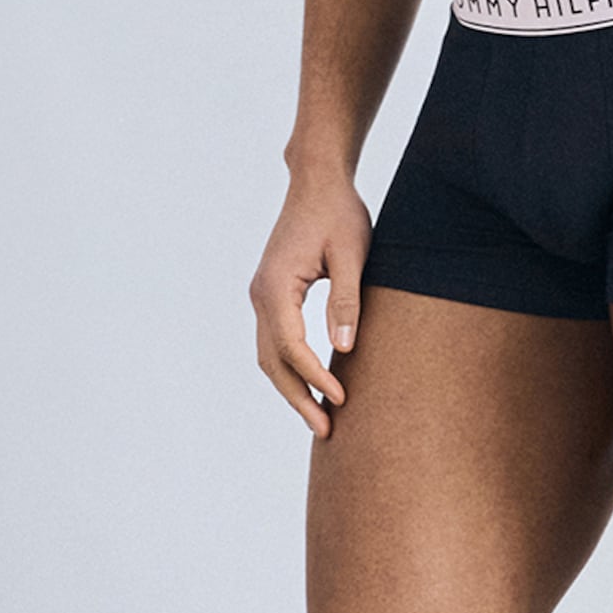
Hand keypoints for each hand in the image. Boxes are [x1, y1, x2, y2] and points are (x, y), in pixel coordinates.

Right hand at [251, 174, 373, 435]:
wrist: (317, 182)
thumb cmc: (339, 213)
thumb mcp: (352, 254)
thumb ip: (347, 300)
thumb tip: (344, 348)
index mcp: (276, 286)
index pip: (292, 347)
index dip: (317, 377)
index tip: (343, 398)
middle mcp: (260, 295)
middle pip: (272, 361)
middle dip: (298, 397)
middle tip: (327, 429)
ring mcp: (262, 296)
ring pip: (269, 356)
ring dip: (293, 388)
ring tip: (321, 417)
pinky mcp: (271, 295)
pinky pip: (275, 342)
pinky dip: (291, 368)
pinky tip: (315, 385)